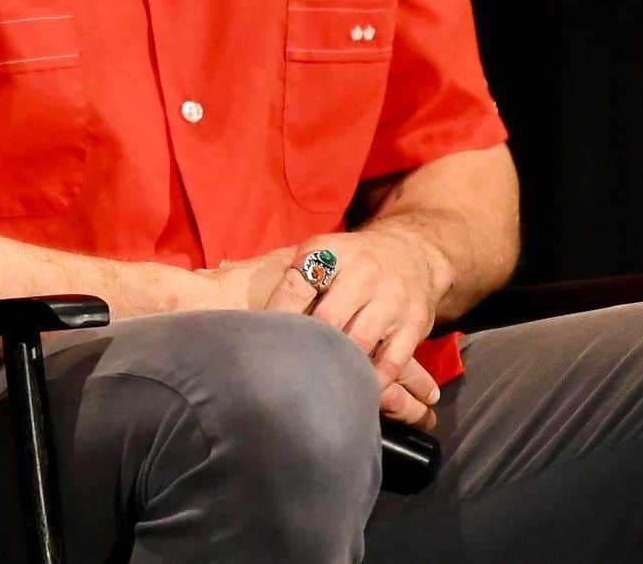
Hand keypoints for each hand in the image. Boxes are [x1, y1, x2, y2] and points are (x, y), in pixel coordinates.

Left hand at [265, 227, 447, 428]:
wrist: (412, 251)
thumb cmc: (352, 260)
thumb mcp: (320, 252)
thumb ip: (287, 275)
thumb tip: (230, 282)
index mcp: (329, 251)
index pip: (296, 284)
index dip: (277, 315)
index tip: (262, 342)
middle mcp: (362, 271)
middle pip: (327, 319)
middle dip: (306, 348)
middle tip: (286, 375)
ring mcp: (390, 297)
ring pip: (358, 341)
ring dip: (337, 367)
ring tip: (316, 389)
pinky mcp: (413, 322)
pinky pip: (391, 361)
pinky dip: (372, 381)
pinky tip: (356, 392)